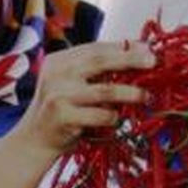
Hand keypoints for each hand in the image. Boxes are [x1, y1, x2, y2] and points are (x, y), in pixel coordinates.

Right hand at [11, 40, 154, 154]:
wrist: (35, 139)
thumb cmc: (61, 109)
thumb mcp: (71, 83)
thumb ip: (95, 70)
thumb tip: (137, 53)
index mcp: (58, 61)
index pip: (94, 48)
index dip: (123, 47)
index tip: (147, 48)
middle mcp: (56, 74)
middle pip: (100, 61)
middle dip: (130, 59)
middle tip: (153, 61)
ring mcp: (59, 95)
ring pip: (106, 90)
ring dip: (131, 93)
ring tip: (146, 96)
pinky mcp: (64, 117)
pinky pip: (101, 116)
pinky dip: (113, 118)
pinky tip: (114, 120)